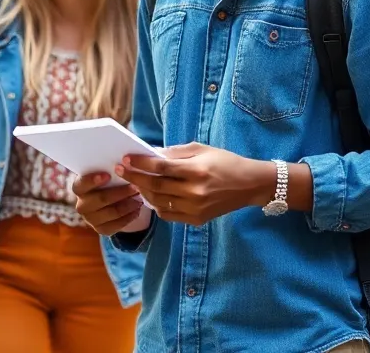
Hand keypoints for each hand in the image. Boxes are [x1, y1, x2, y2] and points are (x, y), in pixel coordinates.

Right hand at [72, 172, 148, 235]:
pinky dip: (129, 216)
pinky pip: (117, 225)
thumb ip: (110, 170)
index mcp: (79, 188)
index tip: (108, 175)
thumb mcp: (106, 173)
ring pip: (111, 212)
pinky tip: (137, 209)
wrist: (109, 200)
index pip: (81, 184)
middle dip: (120, 192)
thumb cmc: (108, 181)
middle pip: (100, 199)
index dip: (92, 180)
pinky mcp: (101, 229)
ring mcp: (90, 219)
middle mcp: (81, 205)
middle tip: (135, 186)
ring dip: (128, 205)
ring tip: (140, 198)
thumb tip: (124, 163)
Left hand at [116, 142, 267, 226]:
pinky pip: (168, 214)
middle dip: (135, 177)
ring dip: (143, 192)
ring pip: (159, 202)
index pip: (160, 168)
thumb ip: (175, 153)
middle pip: (155, 186)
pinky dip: (156, 205)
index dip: (140, 163)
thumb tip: (151, 155)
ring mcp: (195, 208)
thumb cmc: (225, 162)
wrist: (249, 185)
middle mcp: (195, 192)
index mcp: (196, 171)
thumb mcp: (202, 149)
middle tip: (121, 170)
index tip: (125, 158)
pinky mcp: (196, 220)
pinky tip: (151, 196)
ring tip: (134, 182)